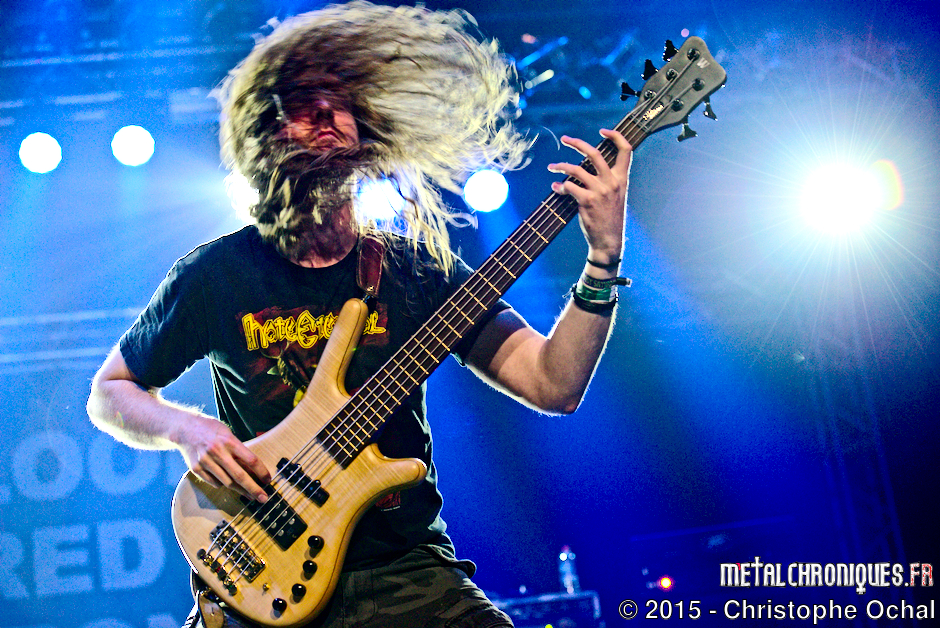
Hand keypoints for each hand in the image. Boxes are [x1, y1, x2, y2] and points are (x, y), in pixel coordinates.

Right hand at [176, 416, 271, 502]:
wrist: (184, 428)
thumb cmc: (211, 430)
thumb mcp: (228, 433)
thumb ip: (238, 450)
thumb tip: (253, 469)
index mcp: (229, 441)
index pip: (251, 460)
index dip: (261, 472)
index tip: (268, 480)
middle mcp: (218, 452)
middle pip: (240, 475)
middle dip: (254, 489)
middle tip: (264, 498)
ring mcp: (206, 461)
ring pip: (227, 482)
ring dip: (240, 490)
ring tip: (249, 494)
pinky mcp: (196, 468)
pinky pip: (214, 483)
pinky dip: (222, 484)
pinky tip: (228, 484)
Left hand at [548, 129, 631, 265]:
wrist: (609, 240)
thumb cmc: (610, 217)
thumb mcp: (616, 196)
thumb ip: (607, 180)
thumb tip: (586, 167)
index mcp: (622, 179)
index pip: (625, 150)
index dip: (615, 136)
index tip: (602, 131)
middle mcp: (612, 182)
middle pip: (594, 153)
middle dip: (577, 143)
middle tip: (565, 139)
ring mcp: (599, 191)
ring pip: (576, 169)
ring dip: (560, 166)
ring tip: (552, 167)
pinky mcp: (586, 201)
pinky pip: (569, 187)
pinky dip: (559, 186)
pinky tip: (556, 188)